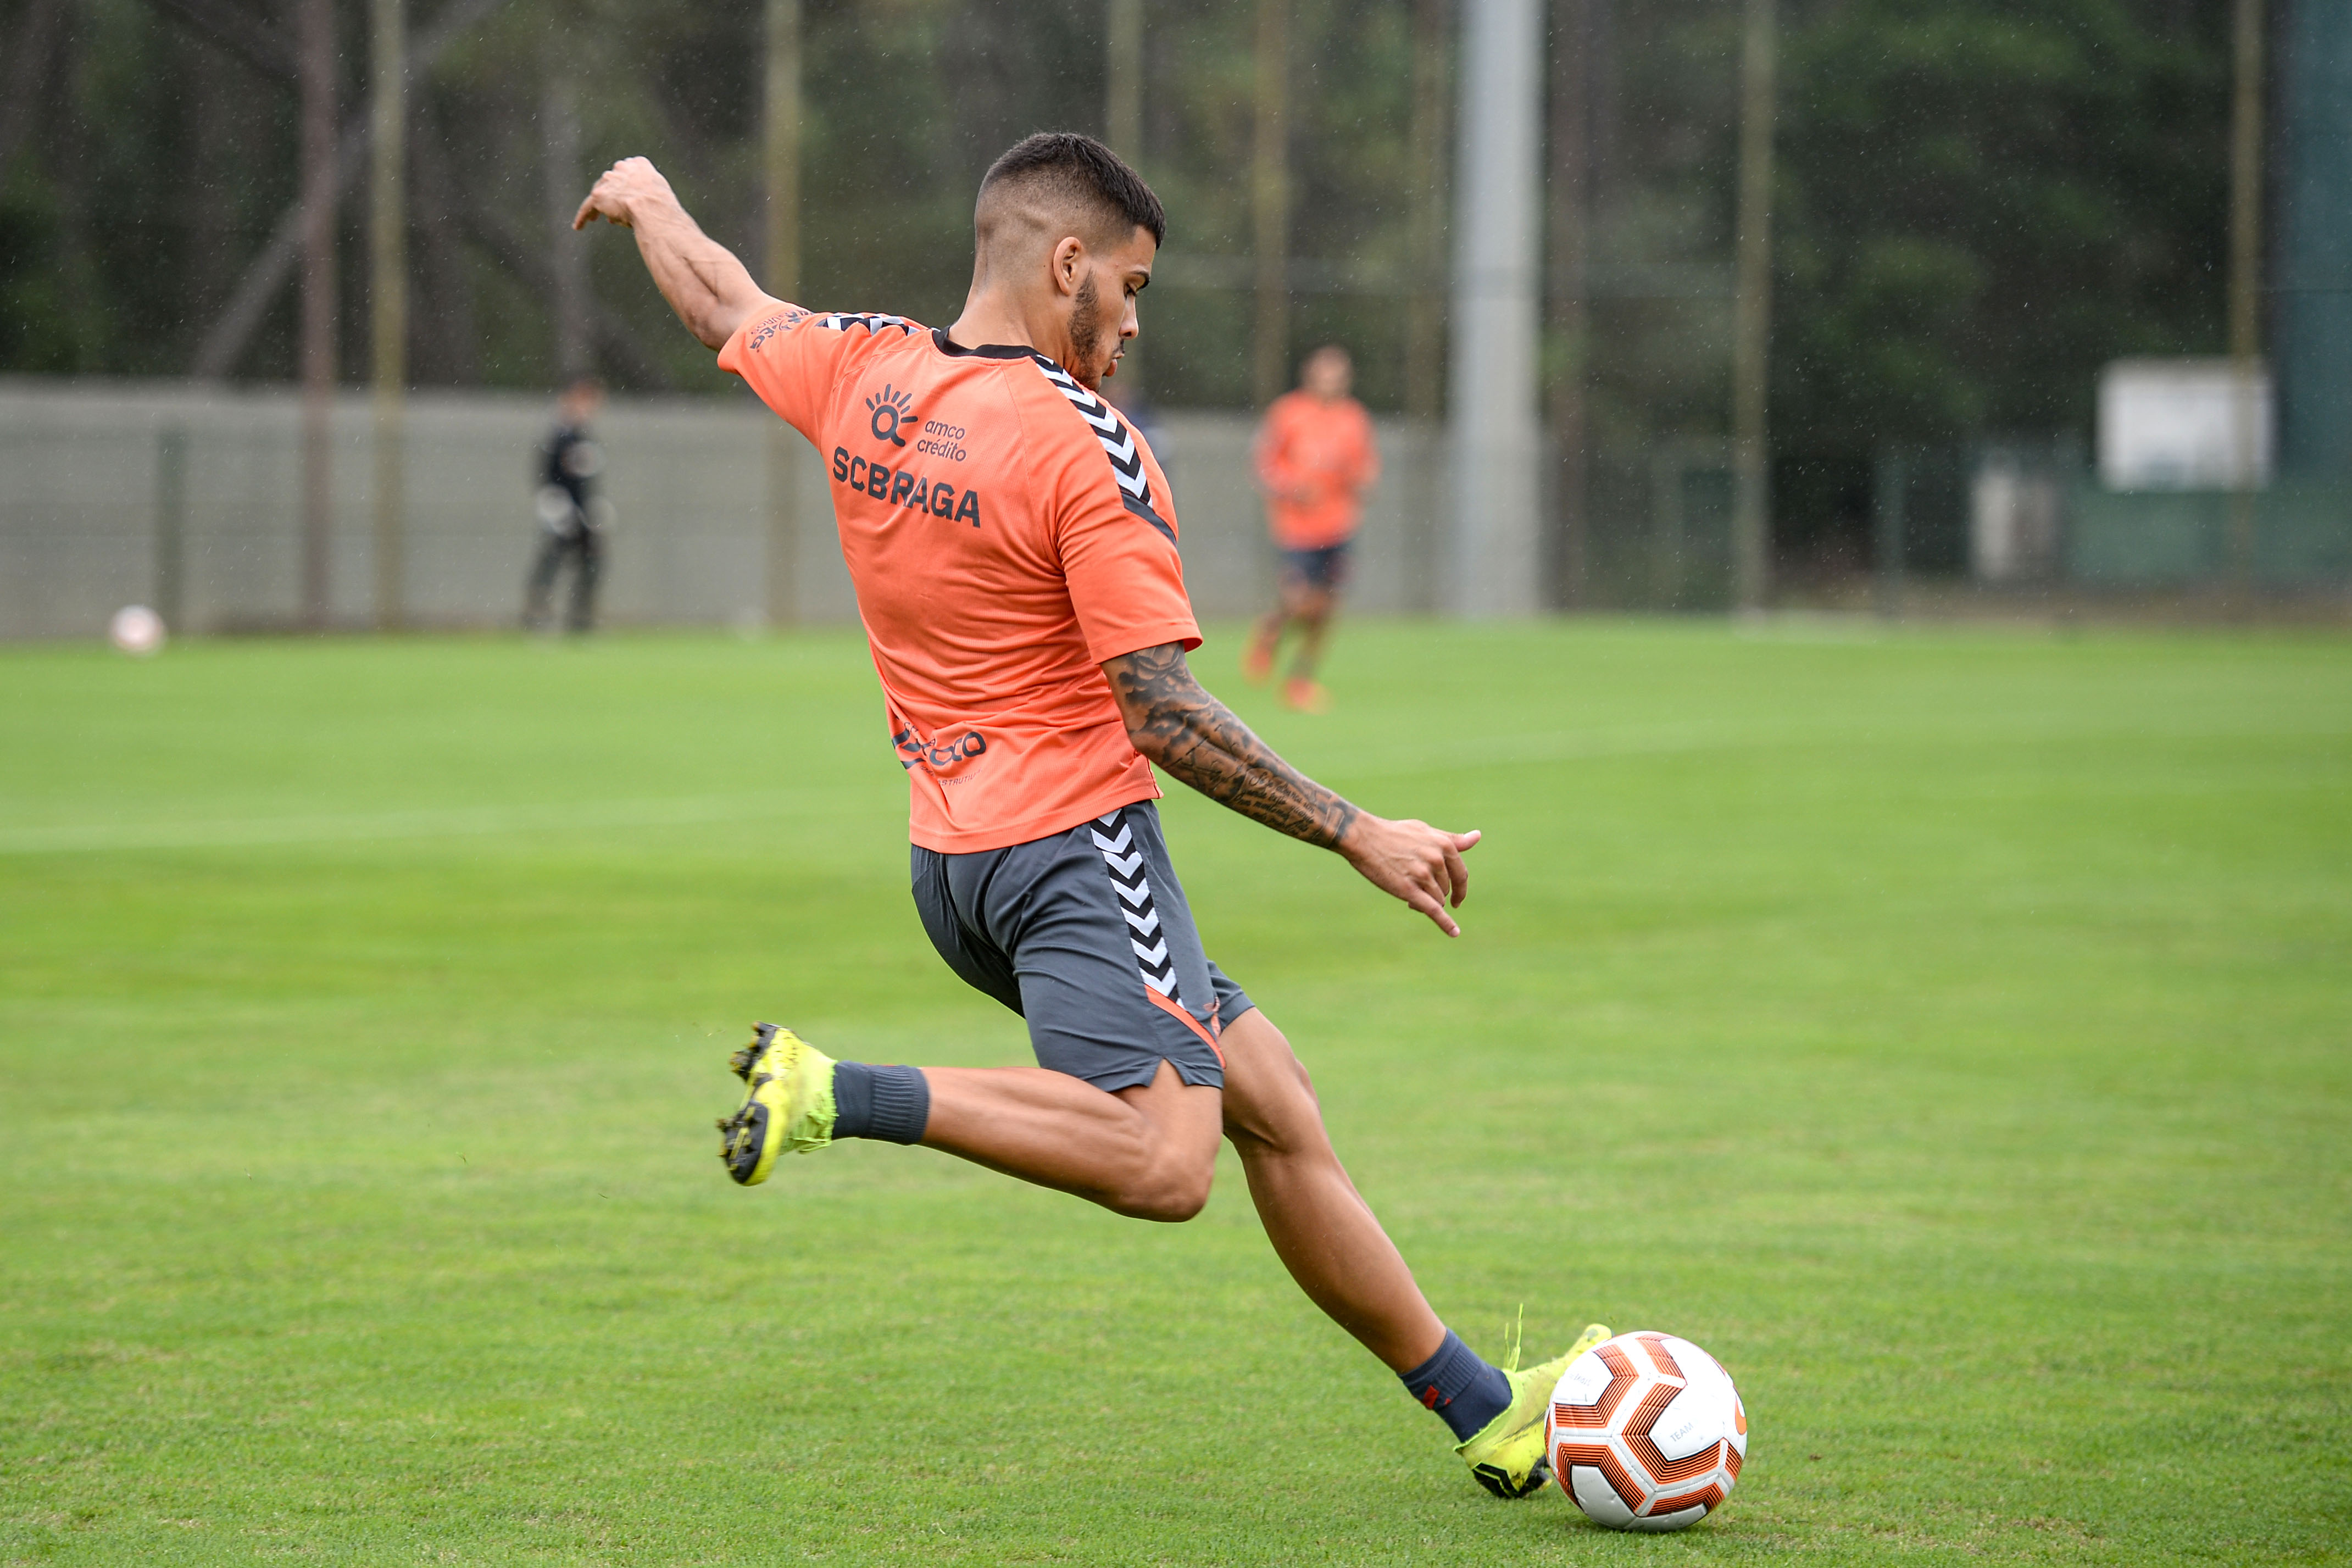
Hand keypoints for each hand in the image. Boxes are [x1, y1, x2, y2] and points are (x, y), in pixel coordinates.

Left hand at [572, 156, 676, 231]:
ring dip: (598, 206)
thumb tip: (637, 205)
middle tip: (612, 209)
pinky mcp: (598, 195)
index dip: (625, 184)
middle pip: (611, 181)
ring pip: (599, 193)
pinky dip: (583, 216)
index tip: (625, 194)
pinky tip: (579, 226)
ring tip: (594, 219)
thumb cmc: (662, 205)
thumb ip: (648, 192)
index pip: (627, 172)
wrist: (652, 209)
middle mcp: (621, 168)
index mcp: (639, 164)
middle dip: (611, 194)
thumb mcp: (661, 193)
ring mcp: (609, 180)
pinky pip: (587, 207)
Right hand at [1336, 815, 1479, 935]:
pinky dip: (1445, 923)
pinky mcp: (1409, 890)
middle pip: (1446, 888)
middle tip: (1414, 887)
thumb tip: (1477, 836)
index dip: (1460, 889)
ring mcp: (1423, 875)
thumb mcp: (1426, 832)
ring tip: (1406, 893)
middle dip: (1434, 892)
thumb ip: (1452, 839)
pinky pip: (1433, 910)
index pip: (1461, 874)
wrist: (1364, 837)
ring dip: (1425, 901)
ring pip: (1437, 900)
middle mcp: (1436, 859)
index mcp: (1444, 845)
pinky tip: (1454, 933)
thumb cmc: (1394, 834)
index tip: (1457, 899)